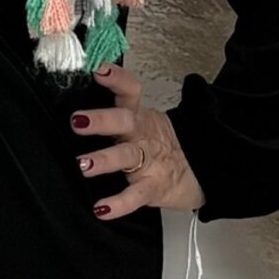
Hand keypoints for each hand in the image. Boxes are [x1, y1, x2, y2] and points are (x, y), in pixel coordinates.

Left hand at [69, 62, 203, 217]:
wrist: (200, 172)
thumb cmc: (159, 147)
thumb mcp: (141, 125)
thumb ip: (114, 116)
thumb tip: (77, 105)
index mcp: (138, 116)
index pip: (129, 91)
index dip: (116, 79)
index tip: (98, 70)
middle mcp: (141, 135)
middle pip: (124, 121)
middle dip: (101, 120)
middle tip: (77, 121)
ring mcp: (149, 161)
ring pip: (126, 156)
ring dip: (104, 159)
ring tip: (83, 164)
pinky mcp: (154, 187)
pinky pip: (136, 196)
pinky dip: (119, 204)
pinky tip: (101, 209)